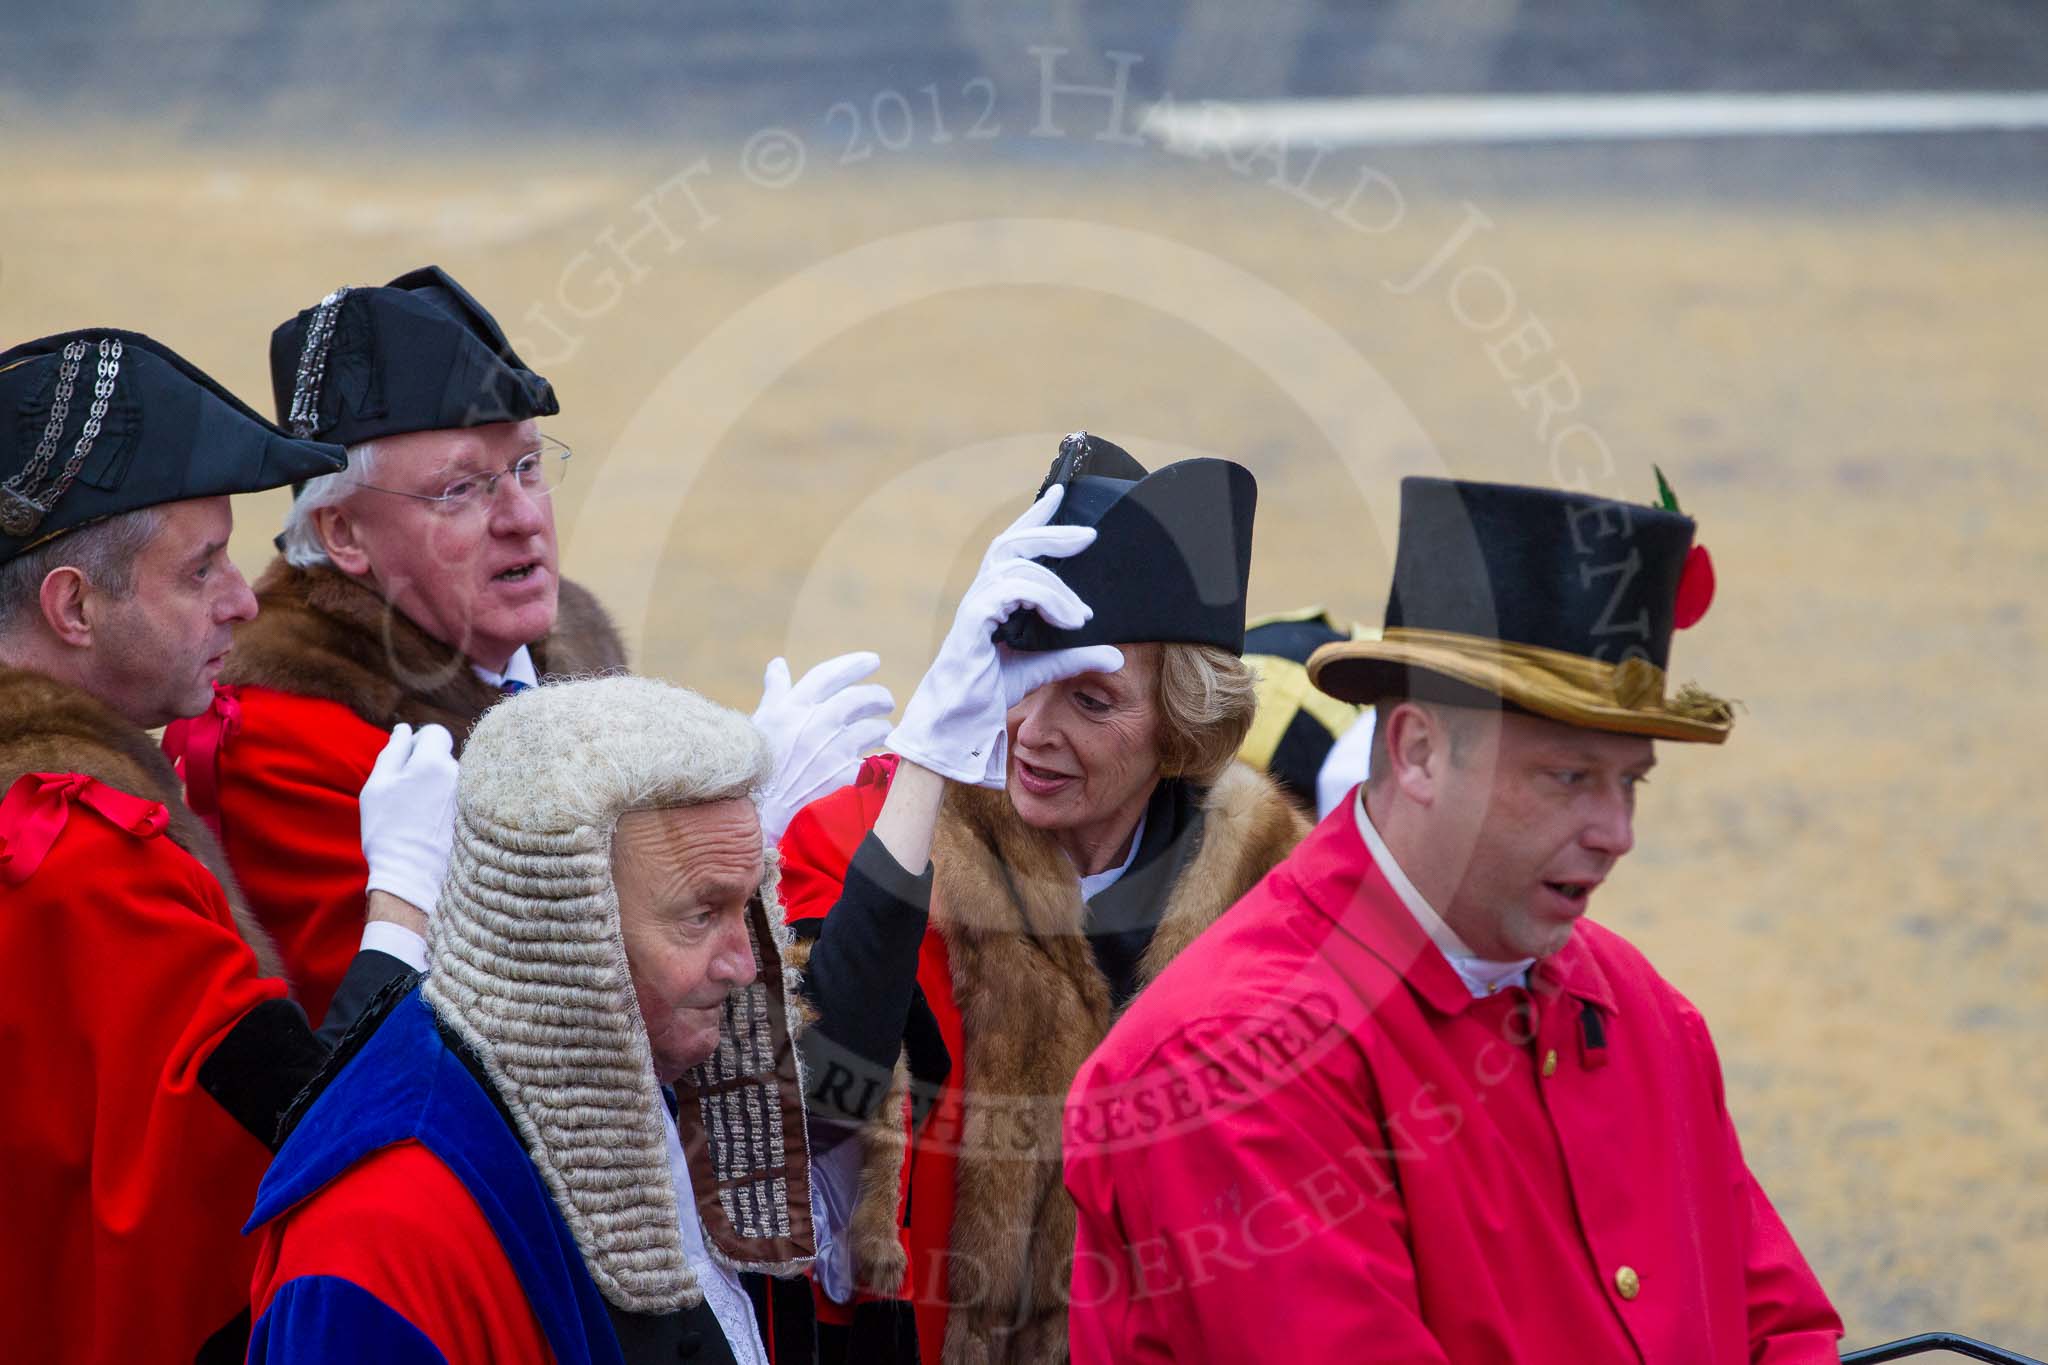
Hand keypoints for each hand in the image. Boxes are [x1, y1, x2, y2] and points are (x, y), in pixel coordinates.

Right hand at [358, 722, 458, 918]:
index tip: (407, 763)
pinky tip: (437, 827)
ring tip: (422, 817)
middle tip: (410, 796)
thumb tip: (404, 730)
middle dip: (428, 767)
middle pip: (446, 757)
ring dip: (440, 788)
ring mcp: (476, 797)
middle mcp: (462, 776)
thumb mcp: (378, 787)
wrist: (412, 877)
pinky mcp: (481, 817)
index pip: (436, 733)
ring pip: (455, 780)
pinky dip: (451, 807)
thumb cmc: (388, 831)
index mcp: (435, 763)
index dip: (418, 743)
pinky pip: (466, 800)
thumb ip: (392, 752)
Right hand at [752, 652, 896, 841]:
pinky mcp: (845, 777)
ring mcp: (832, 751)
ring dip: (882, 728)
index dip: (855, 664)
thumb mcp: (761, 724)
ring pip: (873, 728)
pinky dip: (879, 759)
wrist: (760, 815)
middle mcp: (814, 725)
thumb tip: (778, 663)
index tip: (873, 660)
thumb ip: (776, 692)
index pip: (829, 675)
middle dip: (878, 695)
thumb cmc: (757, 767)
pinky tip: (879, 760)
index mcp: (792, 709)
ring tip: (882, 731)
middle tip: (886, 700)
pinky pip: (874, 761)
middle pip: (859, 698)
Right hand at [887, 486, 1124, 787]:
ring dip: (1058, 588)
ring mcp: (974, 605)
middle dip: (1050, 531)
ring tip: (1082, 616)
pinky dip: (1044, 600)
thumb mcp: (1042, 668)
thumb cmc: (988, 693)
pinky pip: (1011, 592)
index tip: (1059, 492)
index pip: (1014, 546)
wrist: (957, 724)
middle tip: (1089, 536)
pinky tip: (1067, 620)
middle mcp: (981, 594)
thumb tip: (1118, 654)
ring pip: (1018, 570)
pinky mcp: (973, 621)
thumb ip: (1075, 656)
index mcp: (993, 597)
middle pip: (1013, 544)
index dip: (1035, 516)